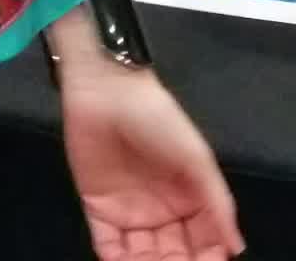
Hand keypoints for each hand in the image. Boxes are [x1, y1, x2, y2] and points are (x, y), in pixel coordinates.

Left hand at [59, 59, 243, 260]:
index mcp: (190, 198)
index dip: (207, 256)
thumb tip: (236, 244)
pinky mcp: (98, 207)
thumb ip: (217, 201)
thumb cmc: (157, 118)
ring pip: (142, 255)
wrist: (106, 90)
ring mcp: (130, 210)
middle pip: (174, 254)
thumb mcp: (196, 156)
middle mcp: (162, 209)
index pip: (204, 241)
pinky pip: (108, 245)